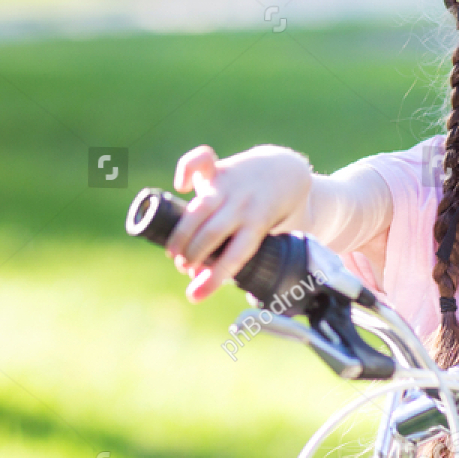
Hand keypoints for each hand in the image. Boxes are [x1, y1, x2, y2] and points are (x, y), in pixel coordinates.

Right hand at [165, 144, 310, 301]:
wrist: (285, 173)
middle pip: (212, 233)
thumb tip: (200, 278)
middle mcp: (243, 205)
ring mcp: (229, 185)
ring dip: (181, 233)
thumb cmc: (272, 215)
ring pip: (199, 208)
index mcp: (259, 225)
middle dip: (192, 255)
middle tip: (184, 268)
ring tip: (172, 252)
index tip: (194, 296)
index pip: (235, 256)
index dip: (214, 278)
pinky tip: (180, 186)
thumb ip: (235, 258)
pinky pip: (199, 161)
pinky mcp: (218, 168)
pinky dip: (185, 168)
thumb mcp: (265, 239)